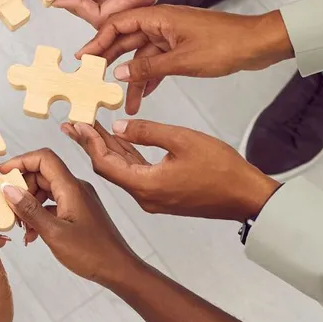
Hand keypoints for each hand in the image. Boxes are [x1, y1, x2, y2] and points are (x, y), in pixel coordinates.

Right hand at [0, 149, 140, 286]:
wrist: (119, 270)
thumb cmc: (93, 254)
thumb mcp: (54, 233)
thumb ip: (29, 210)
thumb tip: (8, 189)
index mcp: (71, 188)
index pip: (43, 158)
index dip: (19, 162)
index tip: (1, 176)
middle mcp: (76, 188)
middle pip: (41, 173)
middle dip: (21, 187)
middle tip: (7, 206)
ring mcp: (78, 199)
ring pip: (45, 190)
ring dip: (28, 203)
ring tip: (19, 225)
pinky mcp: (79, 211)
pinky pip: (53, 204)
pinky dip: (39, 214)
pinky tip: (32, 233)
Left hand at [67, 120, 280, 220]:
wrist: (248, 197)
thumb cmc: (221, 169)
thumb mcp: (182, 140)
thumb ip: (147, 131)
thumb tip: (118, 126)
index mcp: (145, 185)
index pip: (105, 163)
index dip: (88, 142)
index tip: (75, 123)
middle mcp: (145, 196)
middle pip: (109, 168)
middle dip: (91, 144)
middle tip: (74, 124)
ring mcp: (154, 198)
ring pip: (123, 171)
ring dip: (108, 149)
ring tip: (90, 128)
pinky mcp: (164, 195)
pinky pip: (137, 174)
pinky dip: (126, 157)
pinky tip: (119, 141)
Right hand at [78, 7, 294, 113]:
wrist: (259, 44)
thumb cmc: (226, 44)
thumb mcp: (182, 60)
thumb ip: (148, 67)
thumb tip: (119, 72)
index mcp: (159, 17)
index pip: (118, 24)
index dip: (98, 40)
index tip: (84, 58)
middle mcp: (162, 23)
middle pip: (127, 40)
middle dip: (110, 61)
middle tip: (93, 79)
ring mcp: (172, 36)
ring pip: (142, 56)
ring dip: (133, 77)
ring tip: (123, 102)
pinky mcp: (183, 47)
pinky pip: (158, 62)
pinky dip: (150, 77)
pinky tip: (143, 95)